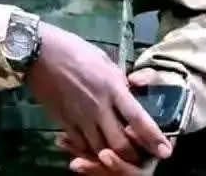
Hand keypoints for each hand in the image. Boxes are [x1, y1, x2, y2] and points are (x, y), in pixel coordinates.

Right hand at [26, 25, 171, 165]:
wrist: (39, 51)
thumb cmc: (73, 49)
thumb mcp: (103, 58)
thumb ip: (119, 78)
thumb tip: (134, 89)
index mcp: (112, 86)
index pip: (138, 119)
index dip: (154, 139)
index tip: (165, 151)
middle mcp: (99, 106)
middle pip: (121, 144)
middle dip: (133, 156)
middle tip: (139, 156)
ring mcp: (80, 116)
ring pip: (101, 150)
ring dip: (111, 156)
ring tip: (117, 155)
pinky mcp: (63, 121)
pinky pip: (80, 145)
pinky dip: (89, 151)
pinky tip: (93, 147)